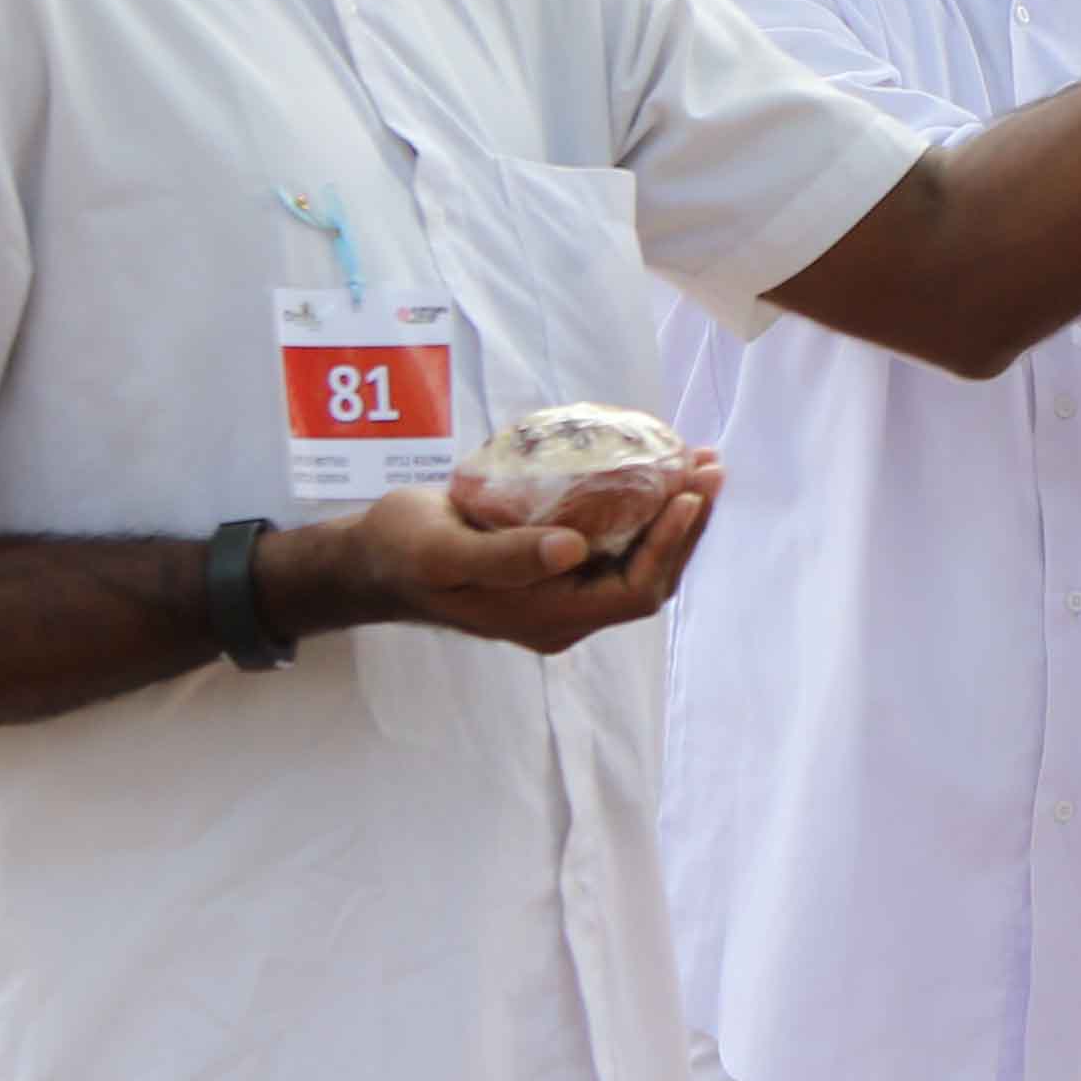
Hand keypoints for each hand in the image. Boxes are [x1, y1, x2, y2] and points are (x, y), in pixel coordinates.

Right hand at [279, 463, 721, 655]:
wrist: (371, 559)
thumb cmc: (403, 552)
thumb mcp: (444, 554)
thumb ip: (505, 558)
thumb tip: (573, 551)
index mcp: (545, 619)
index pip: (634, 591)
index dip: (670, 547)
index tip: (690, 493)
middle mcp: (563, 612)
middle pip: (648, 575)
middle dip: (686, 524)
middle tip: (709, 464)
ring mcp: (559, 590)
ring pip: (636, 558)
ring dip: (672, 514)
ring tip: (697, 461)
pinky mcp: (552, 563)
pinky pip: (614, 542)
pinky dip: (642, 508)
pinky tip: (653, 469)